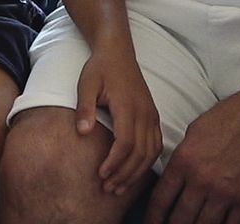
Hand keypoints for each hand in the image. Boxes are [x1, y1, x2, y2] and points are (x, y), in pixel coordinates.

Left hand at [75, 44, 161, 195]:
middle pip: (139, 153)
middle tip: (108, 188)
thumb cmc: (100, 67)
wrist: (118, 51)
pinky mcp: (153, 115)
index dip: (115, 163)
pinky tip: (135, 172)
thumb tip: (83, 133)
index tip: (101, 175)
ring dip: (136, 172)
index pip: (125, 143)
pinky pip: (157, 144)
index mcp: (127, 105)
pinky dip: (148, 162)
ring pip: (151, 152)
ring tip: (119, 186)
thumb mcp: (86, 83)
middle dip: (124, 174)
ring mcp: (151, 114)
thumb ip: (85, 108)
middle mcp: (144, 112)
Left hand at [144, 84, 239, 223]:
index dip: (152, 217)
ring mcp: (225, 194)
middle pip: (179, 219)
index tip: (151, 223)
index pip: (160, 199)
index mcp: (184, 160)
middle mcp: (201, 180)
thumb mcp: (195, 130)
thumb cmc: (230, 116)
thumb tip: (175, 175)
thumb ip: (183, 156)